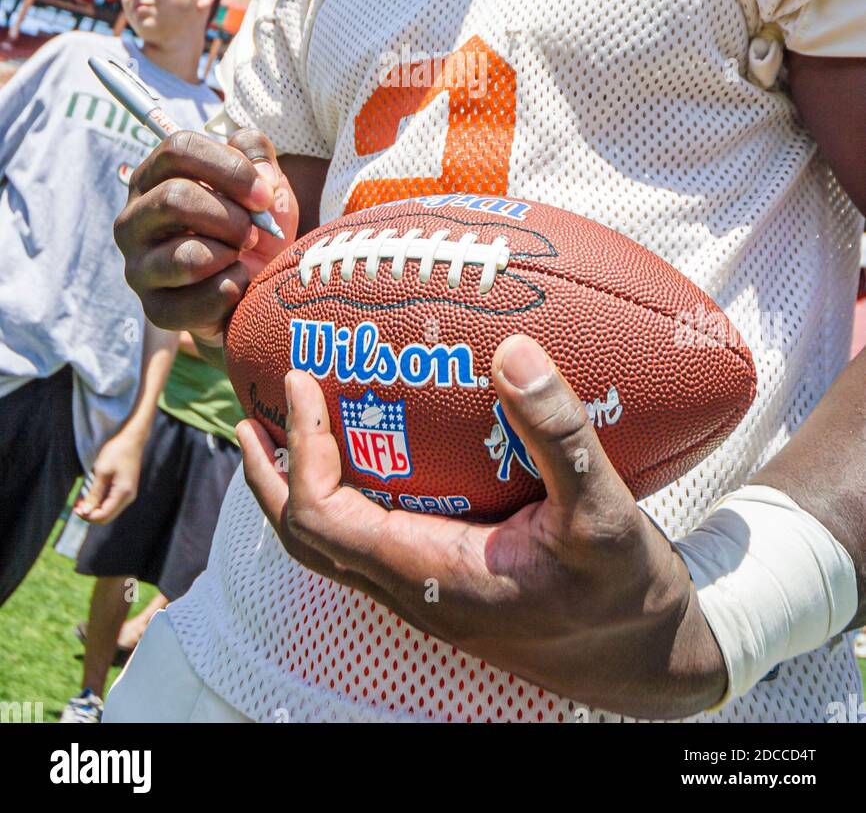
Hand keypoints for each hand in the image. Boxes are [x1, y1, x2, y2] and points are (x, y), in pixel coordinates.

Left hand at [76, 428, 144, 524]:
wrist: (132, 439)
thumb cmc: (116, 452)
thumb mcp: (101, 471)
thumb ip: (94, 494)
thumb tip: (85, 512)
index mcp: (123, 493)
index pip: (104, 515)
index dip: (87, 516)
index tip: (74, 509)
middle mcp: (128, 497)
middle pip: (107, 516)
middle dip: (90, 514)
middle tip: (76, 506)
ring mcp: (129, 494)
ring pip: (109, 511)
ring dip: (94, 509)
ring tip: (81, 501)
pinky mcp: (126, 490)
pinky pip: (112, 503)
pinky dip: (100, 503)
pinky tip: (91, 496)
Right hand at [114, 129, 297, 340]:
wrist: (257, 286)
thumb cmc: (252, 224)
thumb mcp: (261, 179)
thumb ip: (256, 153)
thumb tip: (260, 176)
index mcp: (153, 178)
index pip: (177, 150)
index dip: (229, 168)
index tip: (264, 194)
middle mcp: (133, 220)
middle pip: (174, 198)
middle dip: (231, 216)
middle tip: (255, 231)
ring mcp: (138, 267)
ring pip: (186, 256)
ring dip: (230, 254)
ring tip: (240, 256)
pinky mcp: (155, 309)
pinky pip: (201, 299)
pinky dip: (233, 290)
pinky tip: (236, 285)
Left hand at [238, 335, 727, 718]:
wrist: (650, 662)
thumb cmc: (627, 594)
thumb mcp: (605, 510)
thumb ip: (558, 432)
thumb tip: (512, 349)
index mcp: (431, 579)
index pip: (321, 519)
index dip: (298, 452)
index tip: (299, 382)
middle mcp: (415, 592)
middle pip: (305, 539)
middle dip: (271, 474)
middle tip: (255, 410)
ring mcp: (428, 593)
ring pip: (336, 543)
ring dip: (304, 483)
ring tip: (299, 424)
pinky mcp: (450, 585)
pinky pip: (375, 537)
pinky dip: (355, 491)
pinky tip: (385, 448)